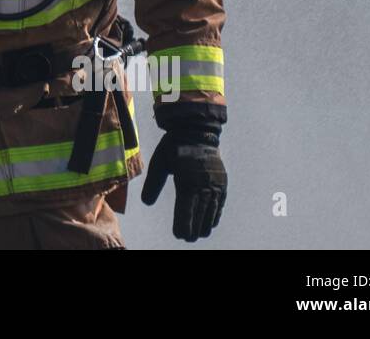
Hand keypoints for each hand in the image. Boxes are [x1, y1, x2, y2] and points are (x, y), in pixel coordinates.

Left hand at [140, 102, 227, 242]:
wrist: (197, 131)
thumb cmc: (174, 146)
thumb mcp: (159, 163)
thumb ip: (153, 184)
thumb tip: (146, 202)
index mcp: (188, 183)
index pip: (185, 210)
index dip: (182, 225)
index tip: (179, 235)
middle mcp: (204, 186)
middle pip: (200, 214)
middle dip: (194, 228)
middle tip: (188, 238)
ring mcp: (216, 184)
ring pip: (211, 210)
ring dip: (205, 224)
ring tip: (199, 234)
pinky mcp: (222, 181)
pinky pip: (220, 202)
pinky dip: (216, 213)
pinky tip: (212, 222)